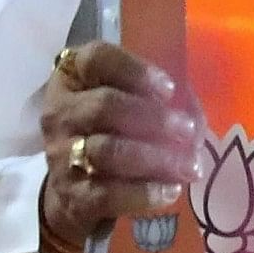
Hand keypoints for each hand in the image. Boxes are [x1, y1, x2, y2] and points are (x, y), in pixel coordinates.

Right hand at [34, 40, 205, 252]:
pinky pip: (107, 193)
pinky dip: (143, 193)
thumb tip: (192, 110)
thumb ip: (159, 96)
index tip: (170, 88)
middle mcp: (60, 112)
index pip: (95, 58)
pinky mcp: (71, 194)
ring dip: (156, 157)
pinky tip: (170, 190)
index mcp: (74, 76)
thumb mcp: (128, 99)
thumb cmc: (112, 128)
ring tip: (189, 165)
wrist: (77, 187)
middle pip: (104, 106)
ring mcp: (60, 155)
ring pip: (108, 151)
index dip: (134, 69)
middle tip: (189, 130)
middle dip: (154, 118)